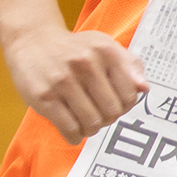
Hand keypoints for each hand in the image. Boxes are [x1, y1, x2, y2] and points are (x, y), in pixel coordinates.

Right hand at [7, 25, 146, 142]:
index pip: (129, 95)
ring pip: (92, 123)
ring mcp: (63, 80)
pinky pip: (69, 127)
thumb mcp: (105, 46)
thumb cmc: (75, 49)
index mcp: (106, 51)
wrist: (31, 40)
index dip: (125, 107)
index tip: (116, 106)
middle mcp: (85, 63)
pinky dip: (74, 136)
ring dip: (91, 130)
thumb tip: (144, 89)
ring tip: (86, 124)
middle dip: (108, 119)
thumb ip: (130, 66)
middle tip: (100, 116)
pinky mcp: (43, 95)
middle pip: (112, 111)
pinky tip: (73, 132)